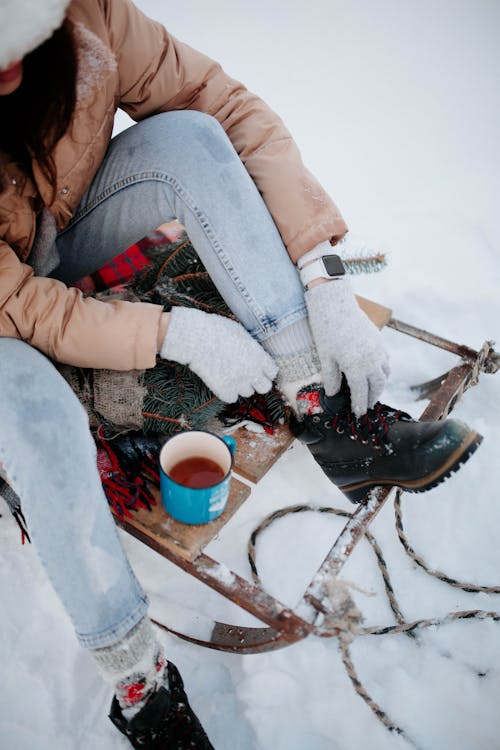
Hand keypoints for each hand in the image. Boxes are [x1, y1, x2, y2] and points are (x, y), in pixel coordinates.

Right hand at [160, 307, 277, 402]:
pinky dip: (227, 392)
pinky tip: (220, 380)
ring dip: (241, 386)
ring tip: (229, 373)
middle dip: (257, 382)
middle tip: (247, 375)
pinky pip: (231, 398)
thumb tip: (254, 351)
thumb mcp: (240, 332)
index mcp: (259, 356)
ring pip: (247, 392)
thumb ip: (251, 346)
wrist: (196, 338)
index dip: (265, 371)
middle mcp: (253, 371)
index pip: (273, 372)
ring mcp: (239, 382)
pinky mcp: (224, 390)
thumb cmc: (216, 329)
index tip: (259, 368)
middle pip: (265, 387)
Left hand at [305, 278, 389, 415]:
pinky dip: (383, 371)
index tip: (358, 414)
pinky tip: (375, 373)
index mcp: (356, 367)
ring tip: (371, 392)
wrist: (336, 305)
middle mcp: (371, 361)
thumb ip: (330, 378)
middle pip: (377, 386)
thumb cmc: (326, 331)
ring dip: (379, 386)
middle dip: (372, 398)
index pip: (361, 393)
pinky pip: (386, 361)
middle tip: (365, 406)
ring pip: (385, 375)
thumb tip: (333, 394)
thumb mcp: (325, 357)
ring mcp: (378, 350)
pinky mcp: (380, 341)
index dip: (360, 405)